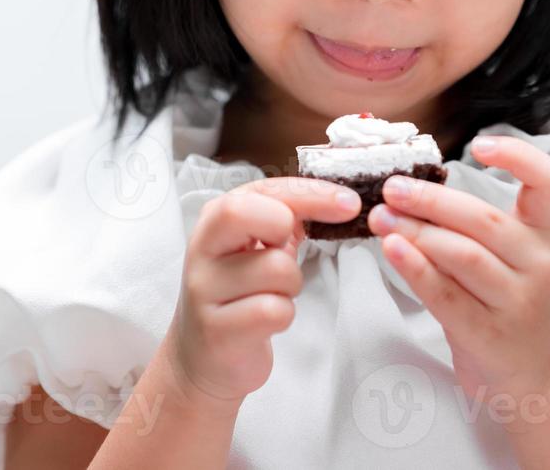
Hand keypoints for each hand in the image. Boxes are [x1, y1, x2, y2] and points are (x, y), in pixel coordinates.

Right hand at [161, 176, 360, 411]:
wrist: (203, 360)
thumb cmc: (238, 295)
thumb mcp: (255, 248)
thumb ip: (282, 220)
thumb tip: (334, 201)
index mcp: (214, 221)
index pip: (262, 190)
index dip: (309, 193)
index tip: (348, 203)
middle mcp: (202, 250)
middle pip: (243, 212)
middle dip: (284, 230)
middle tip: (285, 251)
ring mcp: (205, 290)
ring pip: (276, 268)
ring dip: (291, 284)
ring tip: (272, 294)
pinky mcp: (217, 331)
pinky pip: (274, 311)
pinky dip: (284, 315)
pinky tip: (266, 321)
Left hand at [367, 135, 549, 405]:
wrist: (538, 377)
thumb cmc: (508, 305)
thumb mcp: (505, 260)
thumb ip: (469, 227)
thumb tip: (408, 189)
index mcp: (540, 235)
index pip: (548, 182)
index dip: (518, 156)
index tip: (478, 144)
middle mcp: (535, 263)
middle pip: (485, 220)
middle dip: (432, 199)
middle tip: (392, 187)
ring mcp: (515, 301)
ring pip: (463, 255)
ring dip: (416, 231)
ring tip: (380, 216)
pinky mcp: (488, 334)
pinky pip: (446, 295)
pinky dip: (414, 269)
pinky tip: (390, 249)